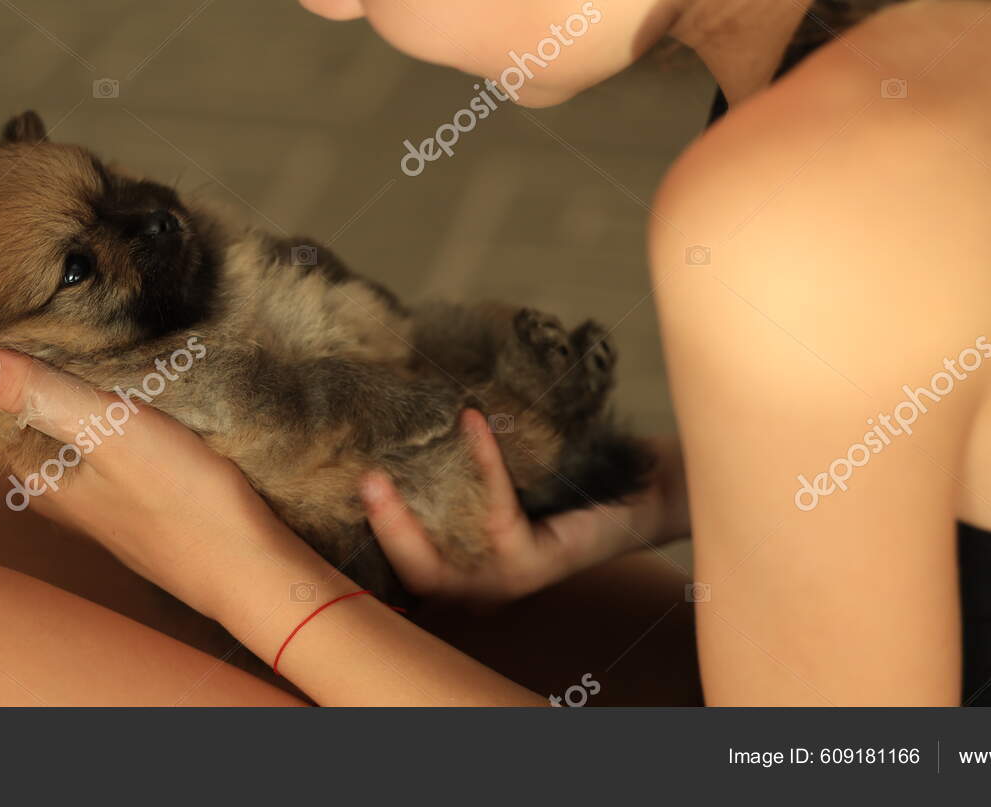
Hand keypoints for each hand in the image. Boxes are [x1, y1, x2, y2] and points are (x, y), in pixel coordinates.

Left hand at [0, 346, 314, 621]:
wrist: (249, 567)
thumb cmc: (182, 501)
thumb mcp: (110, 433)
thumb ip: (40, 395)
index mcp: (38, 476)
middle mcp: (58, 490)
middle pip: (32, 414)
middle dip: (35, 365)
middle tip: (44, 301)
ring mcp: (99, 495)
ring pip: (71, 425)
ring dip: (76, 384)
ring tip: (84, 325)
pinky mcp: (138, 492)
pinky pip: (106, 437)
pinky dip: (108, 406)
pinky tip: (130, 380)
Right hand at [360, 410, 688, 606]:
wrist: (641, 490)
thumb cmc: (566, 476)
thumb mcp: (502, 470)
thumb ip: (456, 462)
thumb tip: (399, 404)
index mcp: (466, 565)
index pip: (405, 559)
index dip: (373, 526)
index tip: (349, 473)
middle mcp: (481, 585)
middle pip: (413, 573)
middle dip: (380, 530)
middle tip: (360, 477)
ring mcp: (507, 581)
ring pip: (440, 562)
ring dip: (408, 516)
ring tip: (387, 461)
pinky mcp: (535, 564)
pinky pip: (493, 516)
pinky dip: (480, 465)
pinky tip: (474, 421)